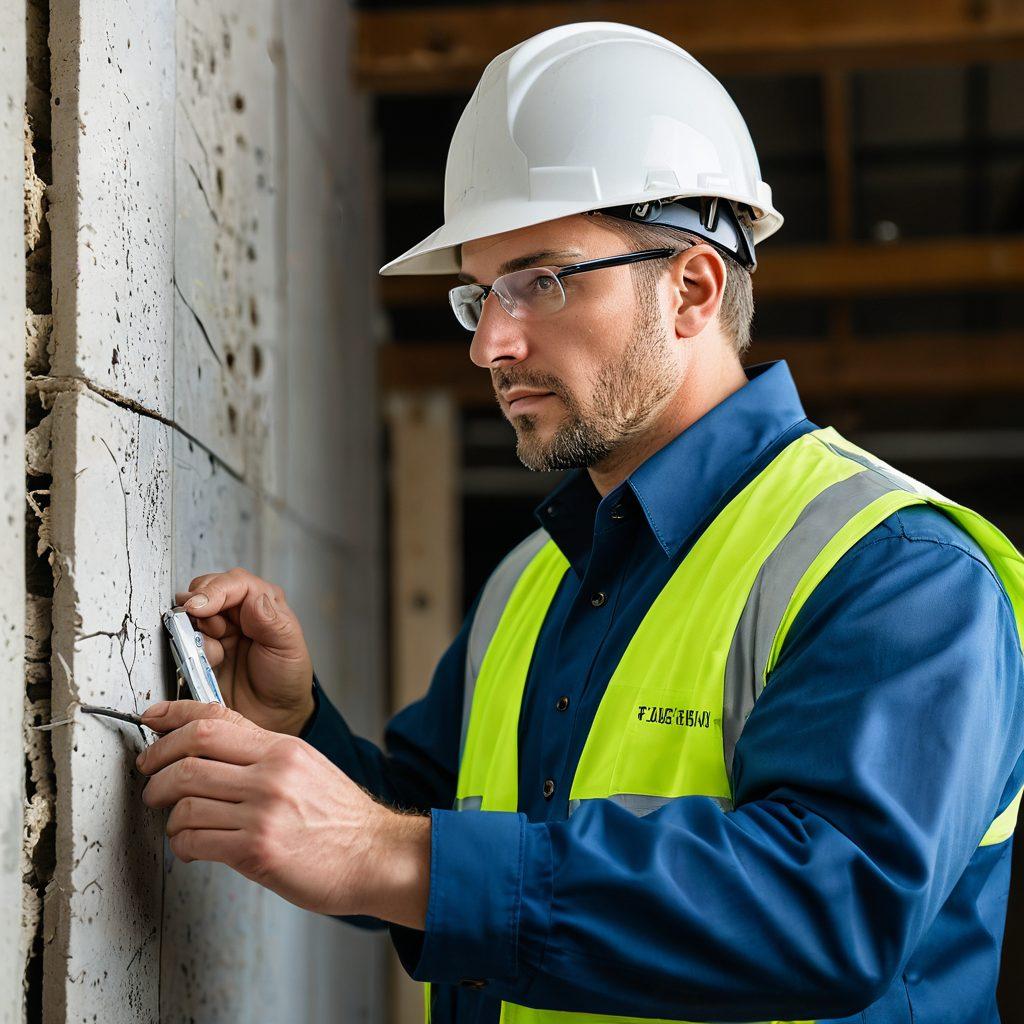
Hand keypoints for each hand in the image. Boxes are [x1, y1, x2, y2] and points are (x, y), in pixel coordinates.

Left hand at [137, 701, 430, 926]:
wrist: (375, 854)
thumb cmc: (340, 816)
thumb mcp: (306, 765)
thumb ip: (262, 753)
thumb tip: (209, 743)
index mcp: (282, 748)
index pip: (213, 718)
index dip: (172, 716)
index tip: (151, 719)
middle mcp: (272, 774)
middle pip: (189, 756)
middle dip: (156, 769)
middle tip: (151, 782)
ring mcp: (263, 812)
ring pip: (185, 801)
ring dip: (168, 814)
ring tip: (176, 821)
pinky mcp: (257, 851)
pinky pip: (195, 840)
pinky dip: (182, 844)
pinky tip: (192, 846)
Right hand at [175, 567, 313, 734]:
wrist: (272, 716)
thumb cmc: (286, 679)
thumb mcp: (288, 649)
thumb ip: (272, 622)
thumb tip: (255, 598)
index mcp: (263, 602)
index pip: (234, 582)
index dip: (214, 591)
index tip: (199, 607)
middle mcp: (238, 611)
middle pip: (206, 590)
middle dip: (200, 608)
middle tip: (208, 630)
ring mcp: (218, 630)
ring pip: (191, 614)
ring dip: (194, 630)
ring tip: (213, 652)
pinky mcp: (202, 650)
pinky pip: (184, 640)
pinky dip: (190, 649)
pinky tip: (209, 662)